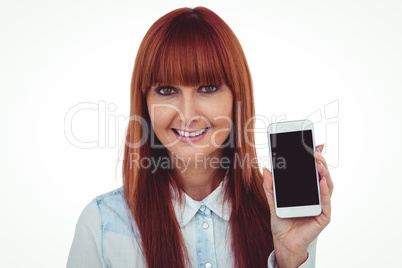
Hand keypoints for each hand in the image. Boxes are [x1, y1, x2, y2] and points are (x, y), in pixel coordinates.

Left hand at [262, 144, 333, 267]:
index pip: (313, 171)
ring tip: (318, 162)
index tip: (314, 145)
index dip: (316, 158)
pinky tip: (321, 181)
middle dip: (320, 161)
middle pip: (322, 175)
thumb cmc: (282, 222)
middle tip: (314, 151)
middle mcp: (316, 196)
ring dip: (324, 173)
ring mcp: (321, 205)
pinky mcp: (323, 216)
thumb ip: (270, 186)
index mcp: (307, 190)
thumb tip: (265, 168)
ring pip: (327, 185)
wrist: (283, 242)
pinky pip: (326, 202)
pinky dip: (324, 191)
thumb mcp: (272, 201)